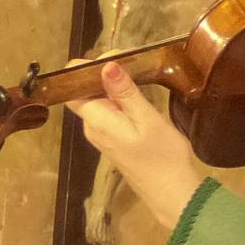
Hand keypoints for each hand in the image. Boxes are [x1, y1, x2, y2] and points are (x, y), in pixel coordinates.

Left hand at [69, 62, 208, 230]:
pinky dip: (119, 96)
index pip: (74, 89)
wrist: (170, 190)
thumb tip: (106, 66)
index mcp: (97, 120)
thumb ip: (126, 93)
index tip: (114, 54)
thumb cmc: (161, 154)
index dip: (85, 69)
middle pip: (86, 92)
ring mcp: (102, 134)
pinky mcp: (114, 139)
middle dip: (103, 71)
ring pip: (98, 100)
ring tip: (139, 67)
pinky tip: (138, 89)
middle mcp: (93, 127)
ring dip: (113, 82)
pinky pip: (109, 110)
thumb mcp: (147, 119)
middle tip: (133, 56)